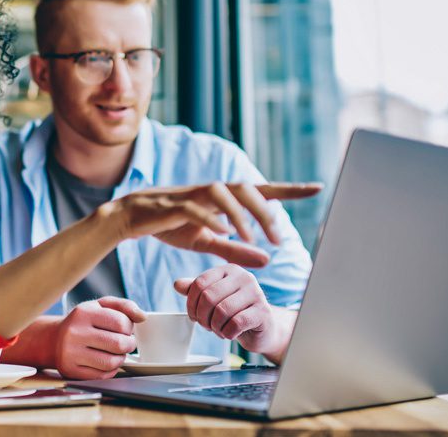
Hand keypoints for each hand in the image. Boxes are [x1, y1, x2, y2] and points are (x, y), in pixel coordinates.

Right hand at [54, 297, 145, 379]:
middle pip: (118, 344)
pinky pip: (102, 375)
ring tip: (116, 352)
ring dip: (120, 358)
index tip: (125, 329)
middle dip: (129, 344)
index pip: (120, 322)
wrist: (53, 339)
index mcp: (83, 313)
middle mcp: (75, 332)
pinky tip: (105, 361)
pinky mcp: (71, 370)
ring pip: (111, 362)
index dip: (129, 327)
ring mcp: (71, 353)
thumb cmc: (83, 321)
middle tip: (126, 342)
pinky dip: (110, 370)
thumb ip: (124, 306)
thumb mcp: (100, 306)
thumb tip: (142, 317)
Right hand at [107, 182, 321, 267]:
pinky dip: (211, 218)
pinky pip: (196, 207)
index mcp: (221, 199)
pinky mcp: (172, 205)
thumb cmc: (169, 226)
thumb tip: (268, 260)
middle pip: (245, 188)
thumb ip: (235, 249)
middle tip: (278, 239)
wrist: (130, 218)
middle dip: (265, 211)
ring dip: (241, 214)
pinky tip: (223, 231)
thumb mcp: (206, 242)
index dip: (288, 189)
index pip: (260, 190)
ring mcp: (191, 195)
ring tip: (252, 237)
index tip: (317, 187)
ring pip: (223, 192)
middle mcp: (210, 191)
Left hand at [174, 264, 288, 358]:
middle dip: (202, 317)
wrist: (263, 328)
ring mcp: (256, 293)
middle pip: (209, 297)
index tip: (193, 316)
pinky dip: (227, 333)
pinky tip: (229, 334)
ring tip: (218, 330)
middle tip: (206, 326)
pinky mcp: (263, 312)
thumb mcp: (214, 298)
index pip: (200, 283)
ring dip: (214, 327)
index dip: (191, 303)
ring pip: (222, 311)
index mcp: (229, 270)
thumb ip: (196, 290)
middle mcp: (244, 277)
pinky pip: (236, 323)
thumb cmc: (235, 312)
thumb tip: (177, 284)